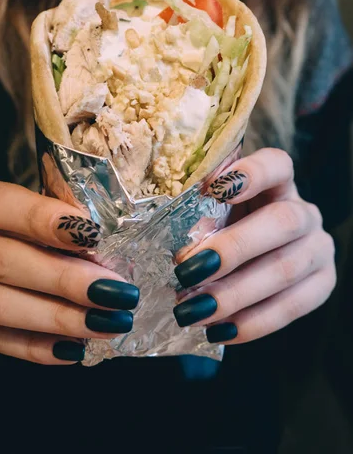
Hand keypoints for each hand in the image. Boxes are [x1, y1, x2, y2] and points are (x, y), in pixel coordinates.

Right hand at [0, 179, 138, 363]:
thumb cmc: (15, 221)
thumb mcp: (30, 203)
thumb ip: (56, 214)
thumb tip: (101, 242)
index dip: (42, 218)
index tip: (94, 234)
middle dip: (62, 278)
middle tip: (114, 292)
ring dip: (55, 318)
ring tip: (105, 323)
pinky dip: (34, 347)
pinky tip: (74, 348)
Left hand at [173, 148, 335, 343]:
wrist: (253, 257)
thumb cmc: (223, 225)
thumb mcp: (211, 212)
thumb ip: (198, 214)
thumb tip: (172, 238)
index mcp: (278, 181)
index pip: (276, 165)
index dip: (251, 173)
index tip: (214, 188)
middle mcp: (304, 212)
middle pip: (282, 223)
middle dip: (233, 248)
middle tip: (187, 270)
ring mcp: (318, 248)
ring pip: (286, 270)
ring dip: (235, 294)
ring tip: (192, 310)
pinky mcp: (322, 284)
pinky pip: (293, 308)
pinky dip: (252, 322)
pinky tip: (218, 330)